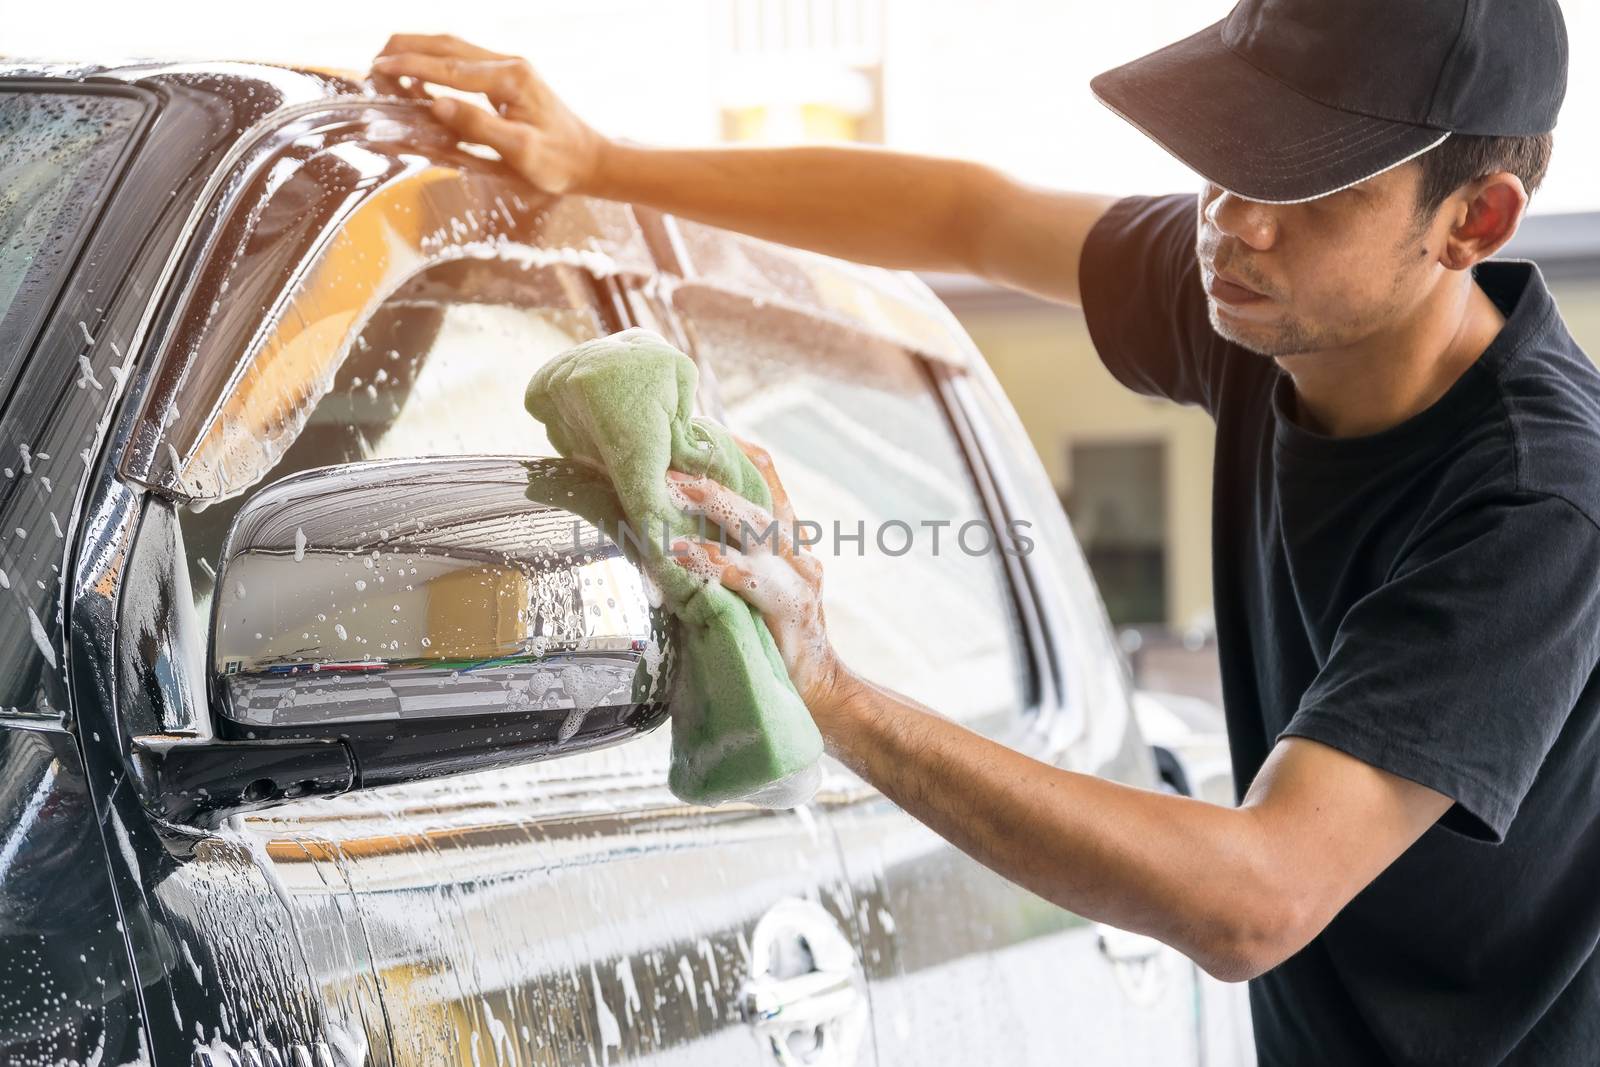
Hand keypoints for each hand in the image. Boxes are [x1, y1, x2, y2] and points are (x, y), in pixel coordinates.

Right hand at [370, 34, 606, 194]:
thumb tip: (435, 105)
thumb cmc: (560, 164)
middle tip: (373, 64)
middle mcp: (509, 64)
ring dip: (419, 52)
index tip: (378, 68)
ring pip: (453, 47)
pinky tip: (420, 80)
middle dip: (407, 49)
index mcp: (511, 80)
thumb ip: (478, 128)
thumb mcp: (520, 153)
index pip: (449, 68)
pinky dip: (435, 64)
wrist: (593, 161)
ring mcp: (510, 67)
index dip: (411, 67)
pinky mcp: (508, 78)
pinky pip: (463, 62)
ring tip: (387, 65)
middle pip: (447, 44)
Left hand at [666, 436, 850, 715]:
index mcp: (786, 540)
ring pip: (755, 525)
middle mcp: (795, 550)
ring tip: (670, 491)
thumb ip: (722, 558)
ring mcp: (796, 576)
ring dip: (711, 504)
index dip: (735, 449)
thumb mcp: (748, 590)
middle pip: (759, 492)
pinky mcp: (788, 607)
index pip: (767, 476)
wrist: (818, 692)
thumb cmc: (771, 640)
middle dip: (713, 472)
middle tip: (669, 454)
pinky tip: (680, 553)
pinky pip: (746, 577)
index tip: (695, 426)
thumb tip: (664, 530)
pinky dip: (712, 561)